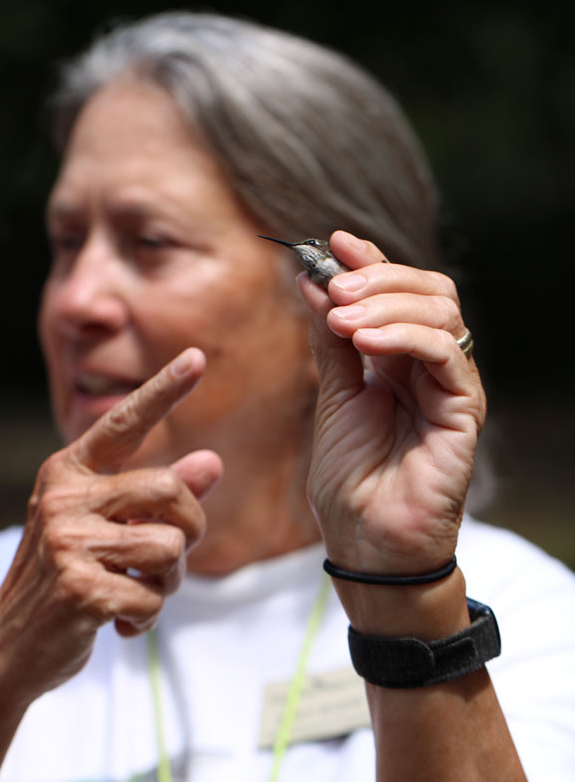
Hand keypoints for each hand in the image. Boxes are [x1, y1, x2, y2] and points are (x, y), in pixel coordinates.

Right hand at [0, 348, 221, 702]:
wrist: (8, 649)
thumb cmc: (67, 579)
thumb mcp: (107, 528)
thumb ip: (159, 496)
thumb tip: (214, 460)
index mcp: (69, 473)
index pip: (124, 423)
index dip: (164, 390)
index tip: (198, 357)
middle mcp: (64, 497)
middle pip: (170, 488)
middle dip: (190, 528)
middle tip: (169, 557)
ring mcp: (68, 541)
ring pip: (171, 546)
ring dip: (169, 580)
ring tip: (137, 590)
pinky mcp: (79, 587)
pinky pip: (154, 595)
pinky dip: (148, 616)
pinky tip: (118, 621)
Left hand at [298, 232, 484, 631]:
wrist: (366, 540)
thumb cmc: (350, 478)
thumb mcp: (333, 397)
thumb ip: (332, 342)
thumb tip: (316, 281)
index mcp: (399, 360)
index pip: (398, 292)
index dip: (370, 261)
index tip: (331, 241)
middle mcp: (430, 367)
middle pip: (428, 290)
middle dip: (377, 277)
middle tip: (333, 285)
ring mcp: (450, 386)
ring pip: (442, 311)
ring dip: (386, 301)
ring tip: (341, 316)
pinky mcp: (464, 409)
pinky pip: (445, 352)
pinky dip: (403, 334)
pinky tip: (363, 340)